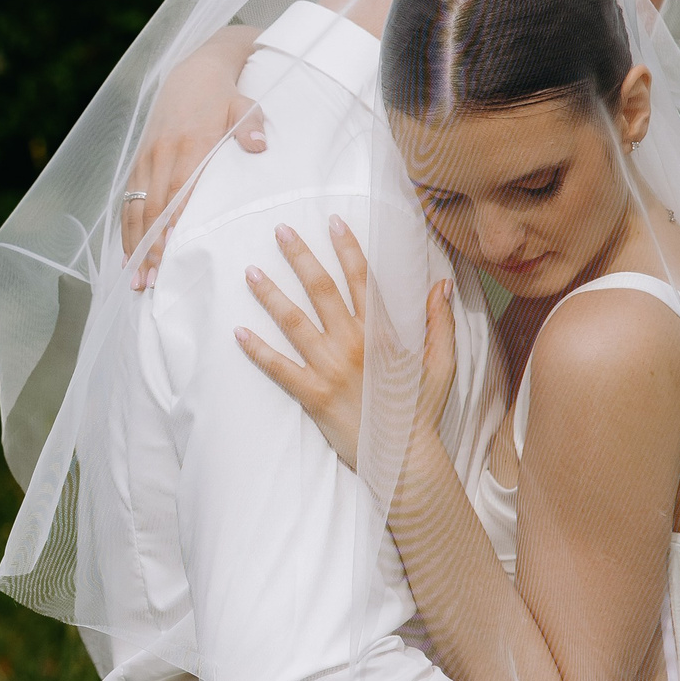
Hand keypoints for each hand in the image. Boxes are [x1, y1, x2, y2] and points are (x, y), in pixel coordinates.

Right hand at [123, 26, 263, 286]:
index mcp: (192, 141)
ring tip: (136, 280)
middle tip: (149, 283)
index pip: (179, 190)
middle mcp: (164, 152)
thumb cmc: (225, 96)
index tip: (170, 256)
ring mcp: (148, 157)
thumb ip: (250, 124)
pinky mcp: (139, 160)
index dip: (172, 224)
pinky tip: (128, 256)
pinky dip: (126, 229)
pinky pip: (128, 199)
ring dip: (135, 245)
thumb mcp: (244, 103)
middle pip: (153, 207)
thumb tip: (259, 144)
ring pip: (136, 207)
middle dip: (150, 247)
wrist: (194, 72)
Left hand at [234, 218, 456, 464]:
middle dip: (299, 257)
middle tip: (280, 230)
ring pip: (294, 322)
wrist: (404, 459)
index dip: (347, 247)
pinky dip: (256, 350)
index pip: (361, 279)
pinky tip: (237, 332)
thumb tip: (442, 282)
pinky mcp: (313, 395)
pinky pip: (279, 368)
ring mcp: (330, 369)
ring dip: (270, 295)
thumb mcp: (441, 364)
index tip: (331, 221)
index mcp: (382, 334)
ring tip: (250, 272)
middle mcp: (353, 344)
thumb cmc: (421, 411)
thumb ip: (439, 321)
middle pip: (321, 290)